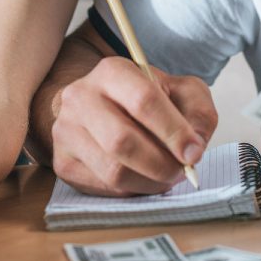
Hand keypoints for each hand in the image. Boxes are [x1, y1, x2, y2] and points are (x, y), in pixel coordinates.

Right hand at [51, 57, 217, 195]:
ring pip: (112, 170)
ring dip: (149, 181)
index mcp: (112, 71)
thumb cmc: (148, 99)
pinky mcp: (62, 161)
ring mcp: (66, 130)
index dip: (174, 131)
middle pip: (122, 140)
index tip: (194, 152)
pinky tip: (144, 178)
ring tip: (166, 176)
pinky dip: (132, 189)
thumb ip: (198, 112)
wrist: (107, 106)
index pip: (144, 100)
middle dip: (161, 163)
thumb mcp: (181, 91)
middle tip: (183, 171)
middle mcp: (81, 97)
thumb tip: (195, 147)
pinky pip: (103, 187)